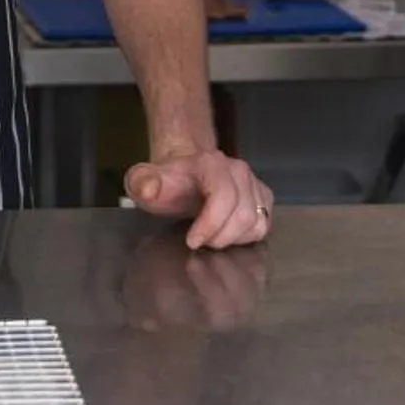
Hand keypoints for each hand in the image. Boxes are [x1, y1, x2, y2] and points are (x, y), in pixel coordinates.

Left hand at [125, 150, 272, 250]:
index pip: (223, 197)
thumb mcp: (145, 180)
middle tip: (199, 241)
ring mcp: (254, 183)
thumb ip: (142, 182)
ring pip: (255, 222)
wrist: (185, 175)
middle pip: (242, 214)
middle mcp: (239, 170)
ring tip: (211, 237)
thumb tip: (149, 189)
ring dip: (232, 239)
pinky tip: (226, 234)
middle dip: (219, 237)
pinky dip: (245, 237)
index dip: (210, 225)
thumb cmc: (169, 183)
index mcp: (212, 163)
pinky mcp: (263, 198)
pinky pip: (263, 225)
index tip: (191, 241)